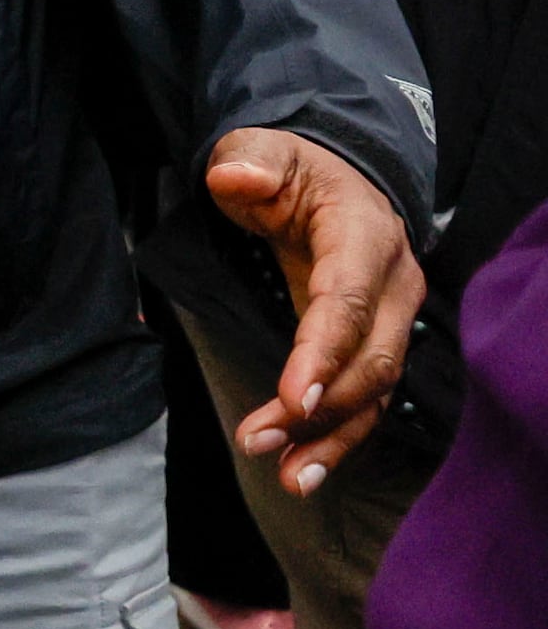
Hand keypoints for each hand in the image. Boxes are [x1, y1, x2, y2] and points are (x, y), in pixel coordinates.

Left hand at [206, 127, 425, 489]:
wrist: (333, 183)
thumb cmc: (292, 171)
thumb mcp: (265, 150)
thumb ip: (250, 161)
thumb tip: (234, 178)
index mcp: (365, 237)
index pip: (348, 302)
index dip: (322, 352)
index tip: (291, 398)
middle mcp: (394, 285)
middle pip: (371, 360)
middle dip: (319, 408)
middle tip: (257, 441)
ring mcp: (393, 321)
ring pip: (375, 392)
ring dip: (331, 438)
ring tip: (288, 478)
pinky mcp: (376, 346)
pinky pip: (368, 401)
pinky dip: (339, 439)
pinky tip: (303, 470)